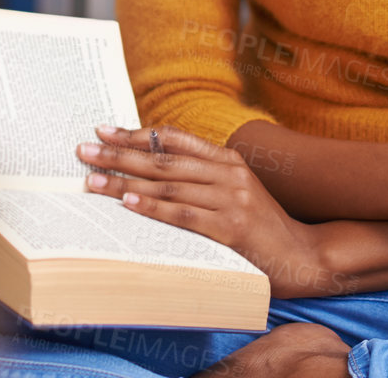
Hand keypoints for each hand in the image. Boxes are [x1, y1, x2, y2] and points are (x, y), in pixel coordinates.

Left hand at [78, 124, 345, 297]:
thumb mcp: (235, 192)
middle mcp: (229, 172)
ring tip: (92, 179)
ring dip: (125, 181)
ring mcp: (232, 198)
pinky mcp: (232, 228)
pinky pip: (184, 214)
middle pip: (163, 158)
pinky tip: (129, 204)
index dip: (136, 132)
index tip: (103, 130)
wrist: (303, 256)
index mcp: (227, 159)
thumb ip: (200, 179)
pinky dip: (153, 208)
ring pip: (168, 184)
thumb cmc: (261, 229)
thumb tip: (147, 172)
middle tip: (84, 150)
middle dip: (119, 153)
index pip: (173, 137)